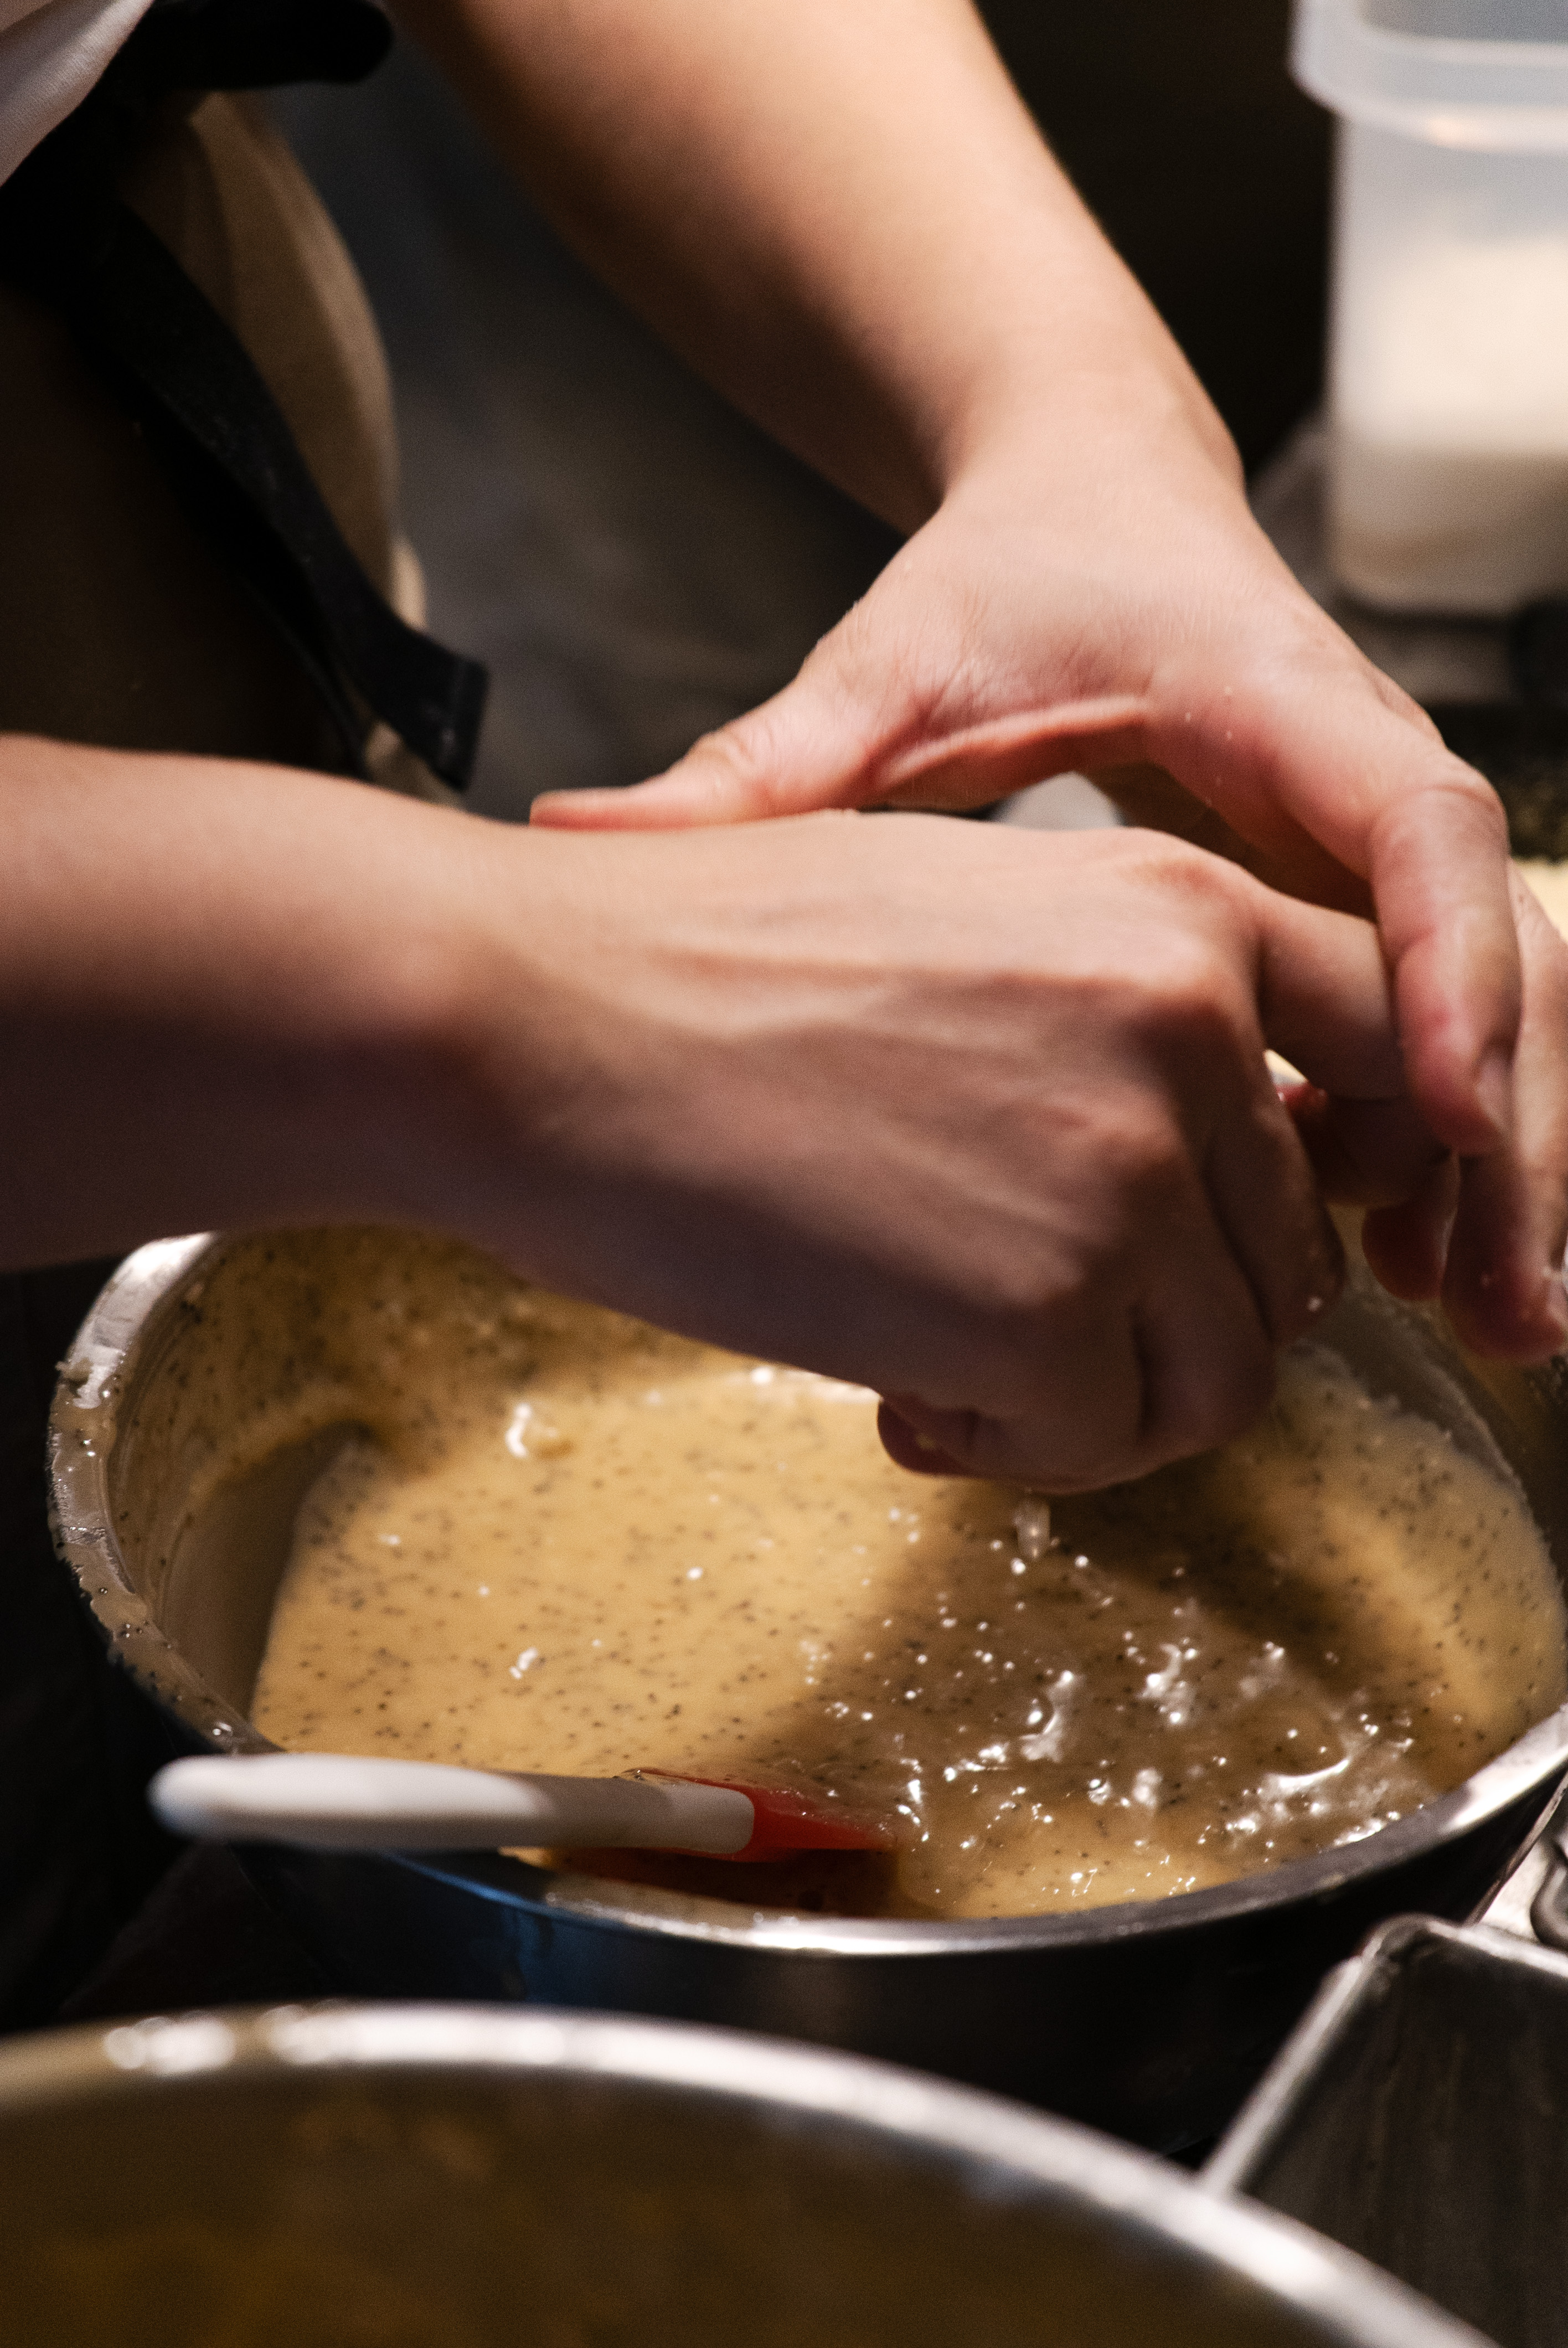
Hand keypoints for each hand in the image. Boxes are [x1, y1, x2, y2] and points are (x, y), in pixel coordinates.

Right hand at [0, 740, 1411, 1491]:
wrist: (529, 1024)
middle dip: (1167, 1313)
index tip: (1240, 1228)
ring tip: (953, 1365)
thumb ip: (1113, 1010)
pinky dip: (1007, 1445)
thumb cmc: (696, 967)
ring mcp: (1127, 1177)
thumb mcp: (961, 916)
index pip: (1388, 1047)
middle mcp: (1192, 1034)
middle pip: (1288, 1249)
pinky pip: (1095, 1440)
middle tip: (1023, 1320)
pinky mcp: (1044, 1315)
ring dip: (1097, 1398)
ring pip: (1219, 1371)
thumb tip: (1191, 1149)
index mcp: (1178, 911)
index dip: (1330, 1162)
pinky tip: (894, 1391)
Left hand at [532, 413, 1567, 1362]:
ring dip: (1493, 1167)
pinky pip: (1422, 1031)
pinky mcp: (1342, 899)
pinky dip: (1423, 1144)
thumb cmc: (998, 584)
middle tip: (1503, 1310)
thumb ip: (764, 769)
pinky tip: (1392, 1263)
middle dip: (1518, 1133)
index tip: (1435, 1114)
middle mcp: (1356, 776)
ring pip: (1491, 1010)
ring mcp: (1365, 846)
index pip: (1419, 830)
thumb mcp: (888, 674)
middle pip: (1501, 956)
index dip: (1449, 973)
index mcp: (1276, 699)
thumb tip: (570, 841)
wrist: (1088, 511)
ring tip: (1486, 1326)